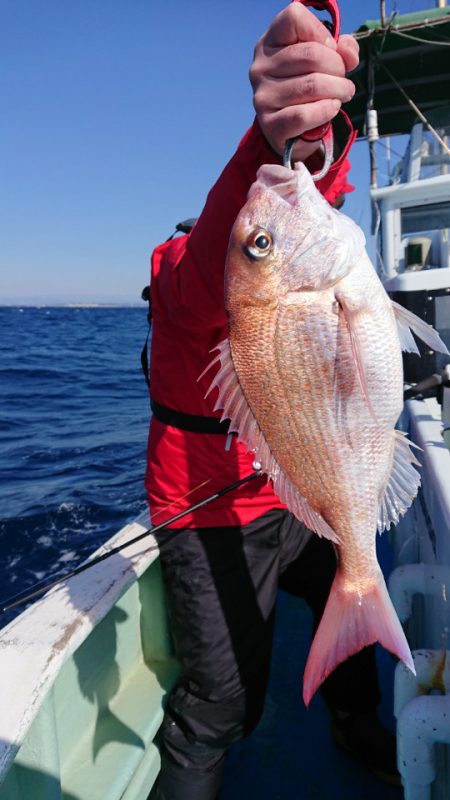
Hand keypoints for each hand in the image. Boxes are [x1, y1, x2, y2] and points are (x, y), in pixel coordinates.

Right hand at [249, 3, 358, 159]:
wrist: (291, 130)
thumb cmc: (306, 87)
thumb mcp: (323, 61)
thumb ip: (340, 49)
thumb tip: (347, 52)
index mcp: (270, 43)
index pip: (293, 17)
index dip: (320, 31)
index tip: (329, 48)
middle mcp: (261, 67)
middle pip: (312, 55)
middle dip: (338, 67)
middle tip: (342, 79)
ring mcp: (263, 97)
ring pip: (313, 85)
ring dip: (339, 90)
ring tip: (342, 94)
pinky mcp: (270, 125)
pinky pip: (305, 115)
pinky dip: (327, 110)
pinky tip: (332, 108)